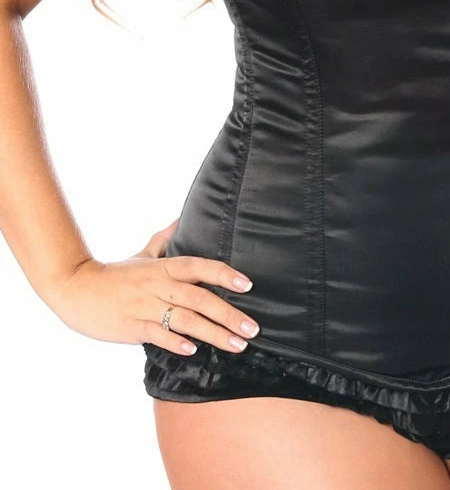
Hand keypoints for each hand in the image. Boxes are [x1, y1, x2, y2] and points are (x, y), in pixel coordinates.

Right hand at [48, 220, 261, 356]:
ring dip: (213, 333)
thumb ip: (164, 240)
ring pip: (185, 320)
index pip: (200, 267)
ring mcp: (145, 306)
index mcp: (164, 267)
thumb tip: (182, 218)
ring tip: (237, 345)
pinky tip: (192, 350)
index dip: (224, 274)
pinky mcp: (131, 326)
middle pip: (199, 298)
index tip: (248, 285)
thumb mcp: (142, 254)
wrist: (76, 289)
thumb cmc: (114, 274)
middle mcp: (159, 285)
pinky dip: (174, 342)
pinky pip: (156, 334)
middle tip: (253, 328)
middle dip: (229, 314)